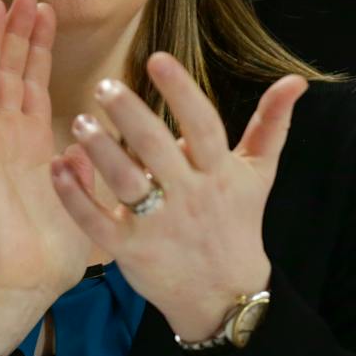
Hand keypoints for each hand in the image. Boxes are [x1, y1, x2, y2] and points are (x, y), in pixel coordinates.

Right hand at [0, 0, 95, 302]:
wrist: (23, 282)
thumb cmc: (52, 251)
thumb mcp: (84, 196)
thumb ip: (89, 164)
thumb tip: (98, 137)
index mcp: (29, 143)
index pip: (31, 82)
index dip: (37, 46)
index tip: (46, 10)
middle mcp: (2, 135)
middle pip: (5, 70)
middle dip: (13, 31)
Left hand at [50, 52, 307, 339]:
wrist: (224, 296)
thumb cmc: (236, 222)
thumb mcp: (258, 174)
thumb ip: (271, 124)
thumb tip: (296, 80)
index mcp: (219, 172)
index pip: (202, 125)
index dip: (182, 92)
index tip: (158, 59)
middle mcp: (189, 196)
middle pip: (158, 150)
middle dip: (131, 115)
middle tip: (105, 86)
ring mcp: (158, 225)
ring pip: (126, 184)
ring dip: (101, 153)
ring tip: (81, 123)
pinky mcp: (129, 250)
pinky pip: (97, 222)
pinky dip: (75, 196)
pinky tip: (59, 167)